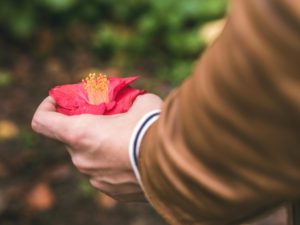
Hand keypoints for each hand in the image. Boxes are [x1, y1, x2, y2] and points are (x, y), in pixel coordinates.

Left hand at [31, 94, 161, 200]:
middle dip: (84, 126)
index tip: (59, 101)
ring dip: (100, 144)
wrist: (177, 162)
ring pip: (89, 156)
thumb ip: (125, 101)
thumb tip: (127, 102)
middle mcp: (82, 160)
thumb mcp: (140, 102)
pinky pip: (103, 172)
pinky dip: (111, 162)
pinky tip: (133, 156)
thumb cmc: (153, 127)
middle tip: (105, 117)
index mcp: (81, 134)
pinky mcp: (110, 191)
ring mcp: (95, 178)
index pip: (42, 122)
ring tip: (125, 138)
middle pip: (71, 138)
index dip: (47, 107)